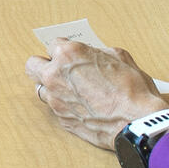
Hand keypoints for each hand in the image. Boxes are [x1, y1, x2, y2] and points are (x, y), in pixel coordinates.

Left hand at [22, 40, 167, 149]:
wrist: (136, 123)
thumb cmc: (131, 89)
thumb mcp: (119, 56)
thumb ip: (97, 52)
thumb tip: (92, 55)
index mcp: (68, 55)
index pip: (52, 44)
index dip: (64, 49)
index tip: (70, 54)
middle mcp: (55, 76)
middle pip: (32, 65)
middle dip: (44, 65)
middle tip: (59, 68)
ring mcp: (55, 100)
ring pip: (40, 88)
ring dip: (52, 87)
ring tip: (70, 89)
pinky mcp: (61, 119)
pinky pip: (55, 108)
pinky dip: (64, 105)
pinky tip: (81, 106)